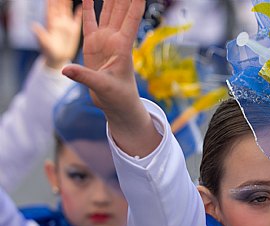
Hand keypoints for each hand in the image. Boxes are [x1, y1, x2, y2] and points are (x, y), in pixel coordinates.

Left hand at [34, 0, 81, 69]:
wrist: (57, 59)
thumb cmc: (48, 52)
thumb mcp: (44, 44)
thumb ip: (39, 35)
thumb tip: (33, 25)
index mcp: (51, 23)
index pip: (50, 8)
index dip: (50, 1)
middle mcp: (58, 22)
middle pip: (59, 6)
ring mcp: (66, 25)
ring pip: (68, 9)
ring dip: (69, 1)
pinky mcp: (74, 30)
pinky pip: (77, 19)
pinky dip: (80, 12)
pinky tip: (83, 5)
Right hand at [62, 0, 161, 156]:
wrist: (116, 104)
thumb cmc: (118, 97)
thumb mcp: (103, 88)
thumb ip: (85, 77)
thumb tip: (66, 70)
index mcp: (122, 47)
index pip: (132, 20)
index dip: (135, 4)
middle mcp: (115, 39)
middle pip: (120, 9)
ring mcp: (104, 40)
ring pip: (108, 11)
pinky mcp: (93, 44)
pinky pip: (90, 21)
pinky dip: (88, 7)